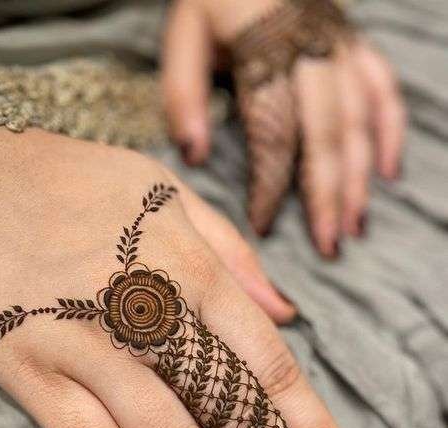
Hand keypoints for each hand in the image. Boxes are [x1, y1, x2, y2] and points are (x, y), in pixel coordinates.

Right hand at [0, 130, 369, 427]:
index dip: (313, 426)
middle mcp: (143, 307)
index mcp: (186, 261)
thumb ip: (231, 251)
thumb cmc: (73, 180)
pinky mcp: (29, 370)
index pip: (267, 362)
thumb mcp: (164, 190)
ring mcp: (83, 344)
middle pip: (230, 410)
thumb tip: (287, 313)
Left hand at [162, 0, 405, 256]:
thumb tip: (195, 157)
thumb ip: (183, 95)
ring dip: (360, 176)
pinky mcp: (354, 42)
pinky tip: (389, 172)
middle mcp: (311, 48)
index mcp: (263, 49)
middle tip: (327, 246)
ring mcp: (339, 44)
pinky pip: (383, 88)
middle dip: (327, 195)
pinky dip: (390, 131)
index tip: (263, 225)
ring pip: (358, 119)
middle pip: (326, 134)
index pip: (274, 131)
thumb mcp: (182, 36)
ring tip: (354, 226)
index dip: (271, 182)